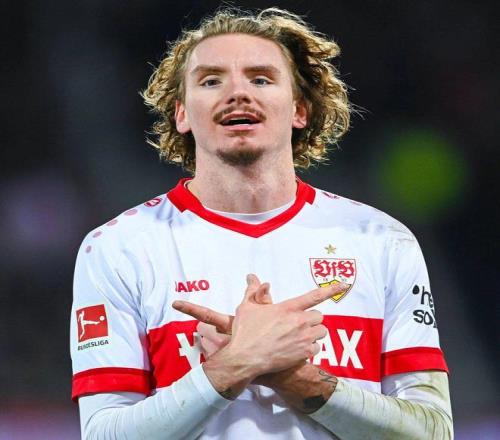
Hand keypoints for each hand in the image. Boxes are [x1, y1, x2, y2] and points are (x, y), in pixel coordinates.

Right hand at [173, 275, 347, 377]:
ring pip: (322, 332)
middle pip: (319, 317)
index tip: (343, 284)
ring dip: (314, 333)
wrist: (245, 358)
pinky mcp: (304, 354)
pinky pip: (318, 348)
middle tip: (299, 324)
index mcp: (288, 308)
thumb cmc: (245, 332)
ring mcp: (303, 338)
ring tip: (300, 337)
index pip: (314, 296)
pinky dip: (311, 348)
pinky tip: (299, 349)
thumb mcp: (247, 307)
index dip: (331, 289)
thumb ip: (254, 291)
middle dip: (312, 320)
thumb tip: (252, 276)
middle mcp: (299, 321)